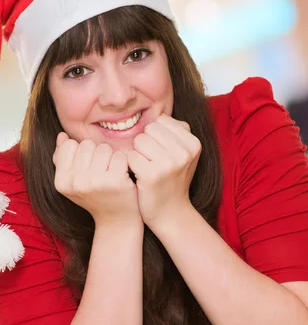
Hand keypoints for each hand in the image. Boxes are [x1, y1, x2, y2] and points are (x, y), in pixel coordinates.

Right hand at [53, 132, 140, 226]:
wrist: (116, 220)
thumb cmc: (94, 196)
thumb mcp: (72, 180)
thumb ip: (63, 157)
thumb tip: (62, 136)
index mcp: (61, 181)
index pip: (69, 145)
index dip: (81, 153)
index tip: (87, 167)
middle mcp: (75, 182)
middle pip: (87, 145)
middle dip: (96, 153)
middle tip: (101, 171)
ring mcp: (95, 182)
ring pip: (104, 148)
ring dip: (110, 157)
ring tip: (110, 172)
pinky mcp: (115, 181)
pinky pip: (119, 156)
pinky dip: (123, 163)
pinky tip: (122, 175)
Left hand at [127, 114, 199, 229]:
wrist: (170, 212)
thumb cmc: (172, 178)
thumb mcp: (183, 153)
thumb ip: (175, 130)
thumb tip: (159, 111)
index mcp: (193, 143)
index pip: (161, 121)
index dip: (155, 136)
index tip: (162, 153)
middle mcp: (184, 152)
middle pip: (148, 129)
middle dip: (145, 144)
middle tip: (153, 162)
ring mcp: (169, 164)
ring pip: (138, 141)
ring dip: (138, 154)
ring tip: (147, 168)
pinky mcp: (152, 175)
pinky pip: (130, 156)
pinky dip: (131, 165)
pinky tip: (140, 177)